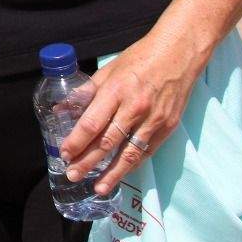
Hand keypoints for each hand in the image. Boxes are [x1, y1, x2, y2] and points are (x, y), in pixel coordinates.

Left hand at [59, 30, 208, 195]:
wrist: (178, 54)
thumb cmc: (139, 59)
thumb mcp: (108, 71)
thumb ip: (86, 92)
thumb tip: (63, 109)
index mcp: (115, 91)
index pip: (91, 123)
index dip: (77, 141)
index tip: (65, 153)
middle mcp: (134, 108)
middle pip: (107, 142)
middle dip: (88, 162)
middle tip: (73, 175)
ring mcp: (153, 120)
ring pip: (129, 152)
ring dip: (112, 172)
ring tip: (97, 187)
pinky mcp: (167, 127)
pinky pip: (147, 150)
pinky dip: (133, 165)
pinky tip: (121, 174)